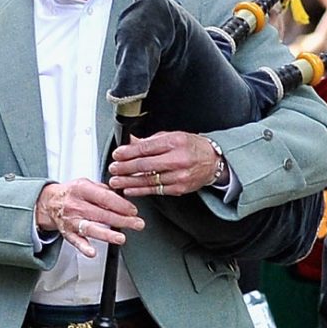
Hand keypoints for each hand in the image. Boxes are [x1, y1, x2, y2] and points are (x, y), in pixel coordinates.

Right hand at [35, 179, 144, 254]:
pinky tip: (92, 252)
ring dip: (107, 234)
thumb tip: (121, 195)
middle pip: (102, 213)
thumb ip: (103, 189)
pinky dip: (84, 247)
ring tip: (120, 238)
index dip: (121, 204)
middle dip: (122, 220)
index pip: (105, 197)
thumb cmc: (71, 193)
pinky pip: (76, 241)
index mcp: (81, 189)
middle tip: (137, 223)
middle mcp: (76, 205)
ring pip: (91, 228)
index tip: (133, 210)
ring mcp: (72, 220)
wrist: (49, 202)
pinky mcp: (68, 233)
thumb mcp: (86, 183)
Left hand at [108, 131, 224, 199]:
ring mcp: (179, 176)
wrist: (213, 161)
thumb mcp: (173, 136)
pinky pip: (156, 190)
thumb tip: (131, 142)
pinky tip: (130, 189)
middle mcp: (177, 159)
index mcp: (175, 142)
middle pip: (145, 165)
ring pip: (149, 180)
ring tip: (116, 181)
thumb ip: (151, 140)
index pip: (146, 148)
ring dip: (129, 181)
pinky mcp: (179, 188)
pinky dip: (141, 190)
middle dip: (125, 167)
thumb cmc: (192, 147)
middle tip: (113, 169)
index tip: (117, 155)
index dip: (128, 152)